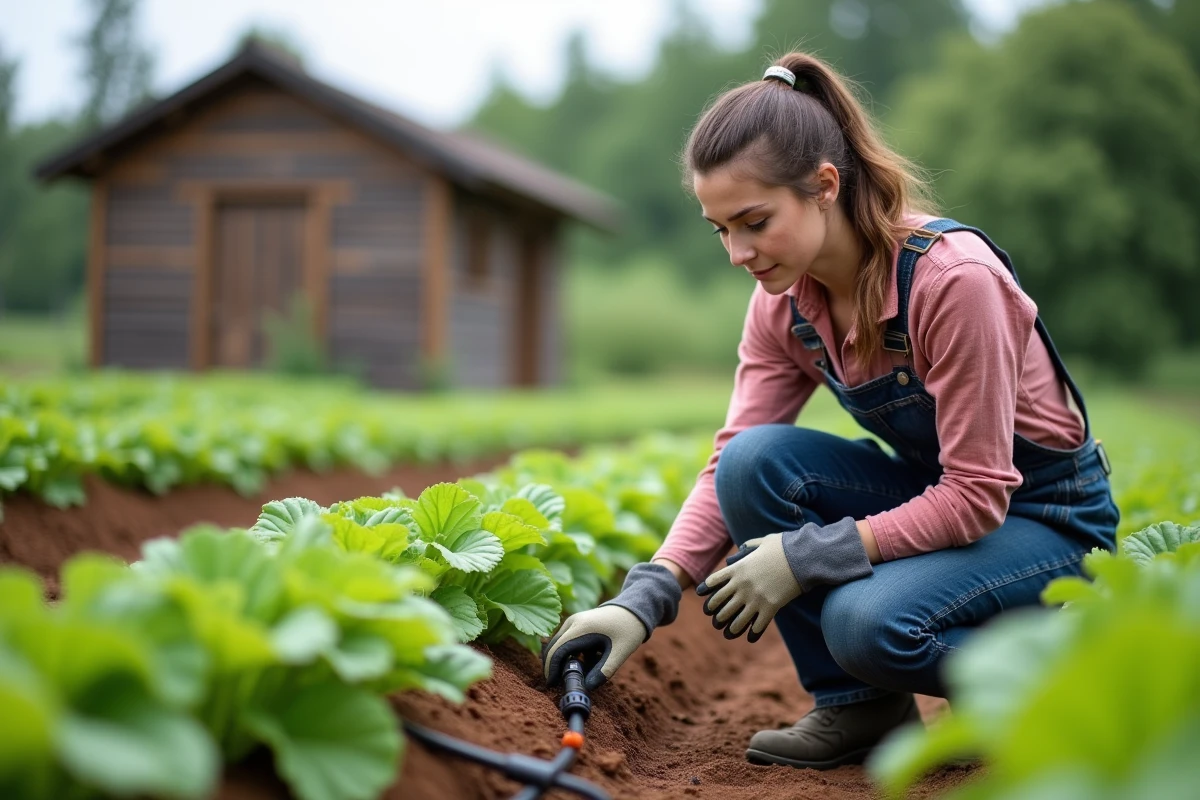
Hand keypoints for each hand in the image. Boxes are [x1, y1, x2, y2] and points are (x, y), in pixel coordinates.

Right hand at [542, 561, 681, 689]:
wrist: (635, 608)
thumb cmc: (628, 630)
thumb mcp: (620, 653)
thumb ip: (604, 671)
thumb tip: (587, 688)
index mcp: (581, 628)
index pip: (557, 651)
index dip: (551, 669)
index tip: (552, 685)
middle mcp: (573, 622)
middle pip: (553, 647)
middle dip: (553, 666)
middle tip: (557, 685)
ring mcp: (574, 621)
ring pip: (559, 644)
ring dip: (563, 661)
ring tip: (575, 676)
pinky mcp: (577, 623)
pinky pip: (567, 641)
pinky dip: (570, 654)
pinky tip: (585, 663)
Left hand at [696, 533, 798, 642]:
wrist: (802, 557)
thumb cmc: (784, 547)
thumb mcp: (763, 541)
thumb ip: (750, 546)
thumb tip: (743, 548)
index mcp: (738, 568)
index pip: (713, 582)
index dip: (706, 591)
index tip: (704, 598)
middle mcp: (742, 585)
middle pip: (721, 605)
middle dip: (717, 615)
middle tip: (716, 621)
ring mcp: (755, 598)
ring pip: (736, 620)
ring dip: (731, 628)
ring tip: (728, 633)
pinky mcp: (770, 607)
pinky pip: (757, 626)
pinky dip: (753, 633)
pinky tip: (750, 638)